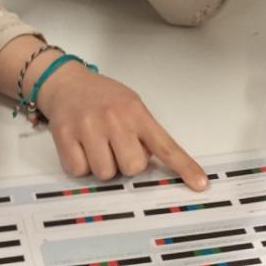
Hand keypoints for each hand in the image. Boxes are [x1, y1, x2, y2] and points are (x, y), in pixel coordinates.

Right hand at [37, 63, 207, 189]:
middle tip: (117, 147)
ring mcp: (89, 127)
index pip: (166, 146)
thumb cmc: (102, 97)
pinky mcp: (65, 136)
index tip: (199, 183)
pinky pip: (79, 170)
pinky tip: (81, 147)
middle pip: (133, 167)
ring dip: (103, 166)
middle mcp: (115, 119)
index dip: (184, 167)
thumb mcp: (132, 105)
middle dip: (126, 164)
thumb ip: (145, 132)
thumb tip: (155, 163)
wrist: (66, 82)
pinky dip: (81, 165)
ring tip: (97, 145)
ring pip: (105, 173)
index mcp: (136, 113)